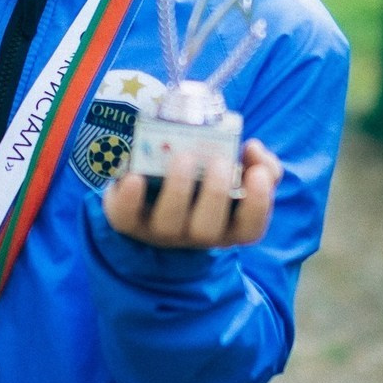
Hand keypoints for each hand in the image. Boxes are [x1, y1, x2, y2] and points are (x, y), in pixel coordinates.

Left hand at [102, 138, 280, 248]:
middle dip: (216, 194)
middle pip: (207, 230)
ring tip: (185, 156)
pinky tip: (133, 176)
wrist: (151, 189)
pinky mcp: (127, 221)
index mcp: (226, 227)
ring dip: (179, 189)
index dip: (258, 205)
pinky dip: (128, 198)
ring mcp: (159, 231)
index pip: (250, 230)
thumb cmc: (203, 181)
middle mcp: (194, 234)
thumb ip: (258, 163)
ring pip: (168, 224)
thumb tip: (254, 148)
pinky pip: (125, 217)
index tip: (258, 174)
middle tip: (219, 161)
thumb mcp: (234, 174)